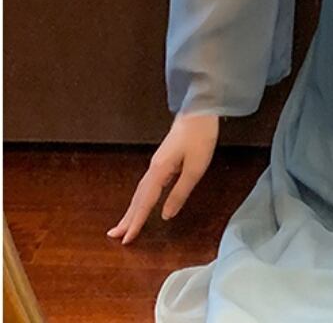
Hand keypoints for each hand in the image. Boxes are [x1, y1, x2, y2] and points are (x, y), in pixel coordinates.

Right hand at [106, 112, 218, 243]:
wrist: (200, 109)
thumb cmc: (200, 137)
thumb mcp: (195, 168)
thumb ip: (180, 192)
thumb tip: (165, 215)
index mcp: (160, 171)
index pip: (145, 202)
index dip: (137, 222)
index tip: (126, 240)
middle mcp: (154, 167)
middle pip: (138, 197)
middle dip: (127, 218)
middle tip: (115, 236)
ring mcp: (157, 162)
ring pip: (141, 190)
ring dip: (132, 208)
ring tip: (124, 224)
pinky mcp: (163, 159)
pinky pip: (147, 183)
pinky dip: (141, 197)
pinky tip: (143, 202)